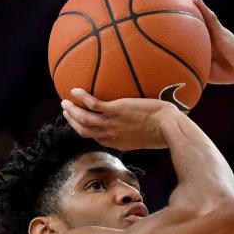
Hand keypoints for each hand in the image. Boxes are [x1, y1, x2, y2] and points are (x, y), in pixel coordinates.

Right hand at [61, 88, 179, 150]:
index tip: (80, 124)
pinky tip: (74, 90)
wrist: (168, 128)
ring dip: (71, 111)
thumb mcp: (148, 138)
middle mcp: (111, 135)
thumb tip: (142, 127)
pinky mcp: (115, 110)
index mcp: (118, 143)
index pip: (97, 139)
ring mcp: (111, 123)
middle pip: (84, 131)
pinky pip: (92, 104)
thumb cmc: (165, 131)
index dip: (86, 132)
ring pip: (83, 119)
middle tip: (66, 112)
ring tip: (64, 102)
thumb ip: (139, 134)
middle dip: (73, 122)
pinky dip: (81, 97)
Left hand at [161, 0, 233, 92]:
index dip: (164, 7)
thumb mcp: (203, 71)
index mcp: (197, 35)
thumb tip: (170, 80)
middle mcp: (203, 27)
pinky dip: (203, 8)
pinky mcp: (222, 31)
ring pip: (194, 5)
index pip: (178, 17)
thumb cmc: (228, 72)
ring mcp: (213, 26)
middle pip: (183, 4)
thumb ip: (188, 69)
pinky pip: (211, 18)